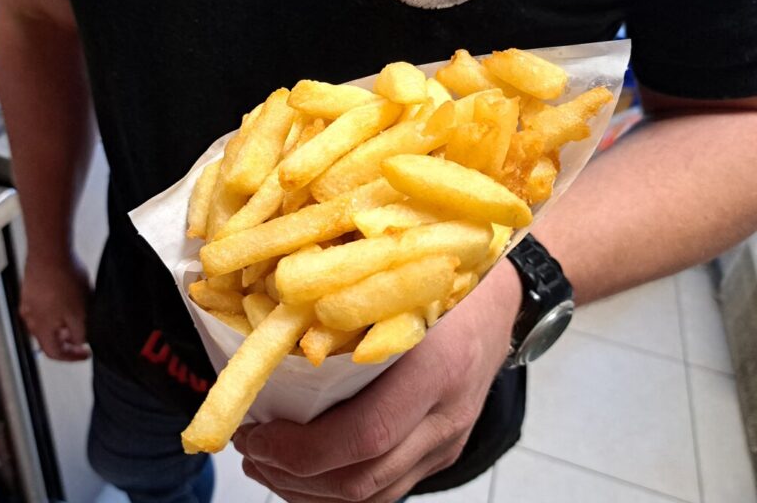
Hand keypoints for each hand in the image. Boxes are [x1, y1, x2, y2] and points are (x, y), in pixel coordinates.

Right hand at [19, 254, 91, 360]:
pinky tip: (69, 297)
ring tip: (78, 317)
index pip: (54, 353)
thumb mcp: (80, 312)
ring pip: (46, 321)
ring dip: (61, 325)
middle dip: (67, 341)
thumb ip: (80, 333)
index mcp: (40, 327)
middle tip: (81, 337)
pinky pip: (44, 305)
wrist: (50, 250)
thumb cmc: (64, 279)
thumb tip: (80, 342)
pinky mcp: (31, 286)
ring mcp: (29, 301)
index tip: (85, 353)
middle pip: (48, 338)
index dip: (72, 356)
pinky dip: (56, 309)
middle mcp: (30, 317)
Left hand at [233, 263, 521, 502]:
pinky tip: (306, 470)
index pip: (365, 436)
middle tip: (249, 450)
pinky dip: (339, 489)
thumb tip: (263, 298)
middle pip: (365, 479)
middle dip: (293, 476)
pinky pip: (390, 489)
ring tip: (266, 463)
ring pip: (376, 496)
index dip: (299, 449)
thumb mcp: (398, 278)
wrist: (509, 296)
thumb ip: (344, 297)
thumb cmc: (445, 277)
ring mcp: (449, 440)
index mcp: (437, 367)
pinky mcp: (444, 451)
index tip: (253, 434)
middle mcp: (447, 415)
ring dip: (310, 491)